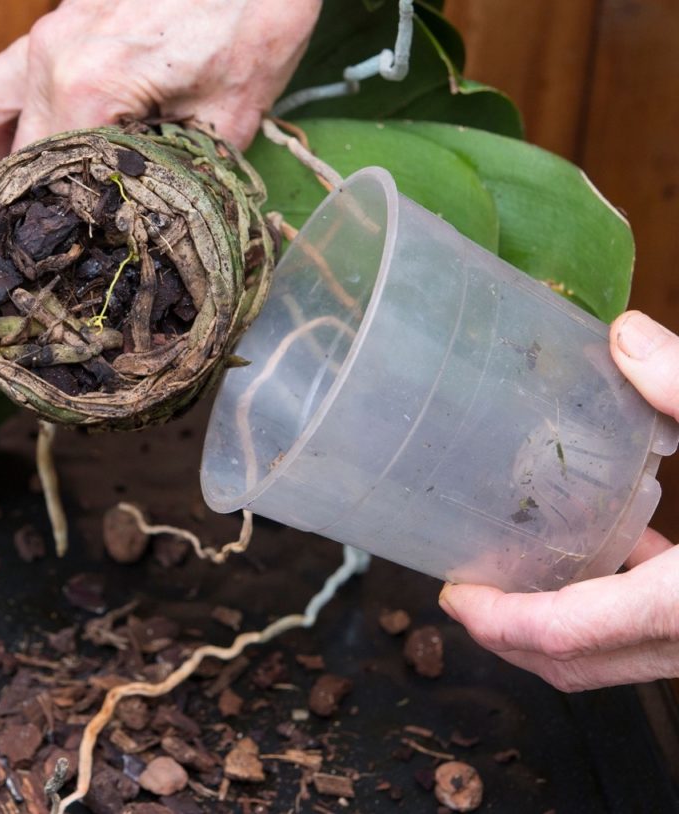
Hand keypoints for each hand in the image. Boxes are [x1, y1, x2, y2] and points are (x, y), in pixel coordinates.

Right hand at [0, 0, 321, 206]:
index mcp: (87, 87)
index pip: (36, 177)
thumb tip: (142, 224)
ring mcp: (50, 34)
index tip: (30, 268)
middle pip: (6, 150)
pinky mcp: (62, 23)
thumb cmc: (251, 31)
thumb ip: (172, 176)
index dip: (33, 229)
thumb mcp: (223, 122)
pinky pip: (7, 74)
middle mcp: (51, 58)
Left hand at [440, 311, 678, 690]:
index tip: (452, 595)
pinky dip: (617, 605)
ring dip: (557, 625)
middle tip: (464, 591)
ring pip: (611, 659)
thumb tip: (624, 336)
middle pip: (575, 663)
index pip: (566, 635)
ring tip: (517, 570)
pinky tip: (624, 549)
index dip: (497, 621)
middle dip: (508, 634)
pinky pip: (650, 635)